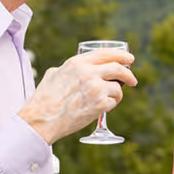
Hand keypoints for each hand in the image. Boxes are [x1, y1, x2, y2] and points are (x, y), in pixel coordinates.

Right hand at [18, 48, 137, 143]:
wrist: (41, 120)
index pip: (105, 54)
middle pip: (118, 68)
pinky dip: (110, 106)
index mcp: (77, 63)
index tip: (130, 59)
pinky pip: (113, 102)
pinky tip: (100, 109)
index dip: (121, 55)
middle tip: (133, 80)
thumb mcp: (53, 75)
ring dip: (116, 94)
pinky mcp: (100, 104)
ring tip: (106, 100)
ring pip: (118, 88)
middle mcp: (88, 73)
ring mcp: (96, 89)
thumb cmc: (44, 100)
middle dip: (129, 74)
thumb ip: (68, 69)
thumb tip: (77, 70)